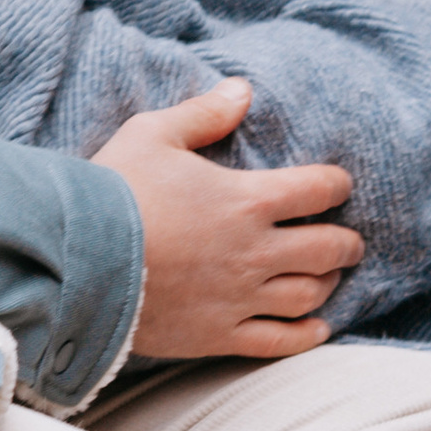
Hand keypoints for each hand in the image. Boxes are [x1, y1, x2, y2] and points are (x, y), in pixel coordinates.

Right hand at [91, 79, 364, 358]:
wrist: (79, 261)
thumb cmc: (115, 191)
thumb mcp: (153, 134)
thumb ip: (204, 113)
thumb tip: (242, 89)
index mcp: (248, 199)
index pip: (317, 190)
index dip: (336, 185)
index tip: (339, 185)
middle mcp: (256, 251)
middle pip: (326, 249)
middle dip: (346, 242)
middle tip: (350, 241)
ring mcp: (241, 297)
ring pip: (309, 296)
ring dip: (328, 284)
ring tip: (329, 278)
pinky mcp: (219, 335)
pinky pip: (278, 341)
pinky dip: (306, 335)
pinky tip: (317, 329)